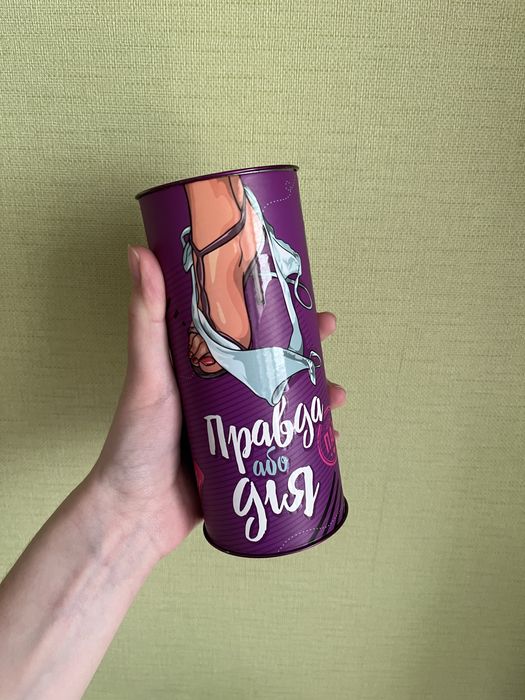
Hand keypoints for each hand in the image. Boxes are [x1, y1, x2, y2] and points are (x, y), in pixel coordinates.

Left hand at [89, 246, 346, 560]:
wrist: (135, 514)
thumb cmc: (134, 441)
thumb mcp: (146, 374)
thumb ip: (146, 318)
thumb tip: (138, 253)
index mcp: (198, 365)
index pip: (241, 327)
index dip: (272, 310)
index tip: (298, 295)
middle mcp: (219, 392)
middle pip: (270, 362)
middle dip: (303, 350)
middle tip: (328, 340)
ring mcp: (234, 428)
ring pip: (284, 402)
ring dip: (315, 395)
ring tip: (336, 396)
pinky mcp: (245, 460)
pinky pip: (284, 443)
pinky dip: (309, 437)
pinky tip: (331, 437)